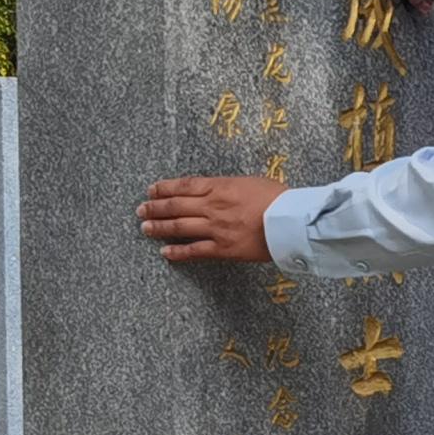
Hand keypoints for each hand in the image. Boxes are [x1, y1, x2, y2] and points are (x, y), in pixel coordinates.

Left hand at [137, 174, 281, 263]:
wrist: (291, 221)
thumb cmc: (279, 198)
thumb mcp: (251, 182)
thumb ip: (230, 186)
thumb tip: (217, 190)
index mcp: (220, 186)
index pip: (184, 186)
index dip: (165, 188)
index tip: (152, 190)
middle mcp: (213, 206)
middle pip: (176, 205)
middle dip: (156, 207)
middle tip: (141, 209)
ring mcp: (216, 228)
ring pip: (180, 227)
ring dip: (160, 227)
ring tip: (145, 228)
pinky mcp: (223, 248)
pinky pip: (195, 251)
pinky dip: (178, 252)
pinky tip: (165, 252)